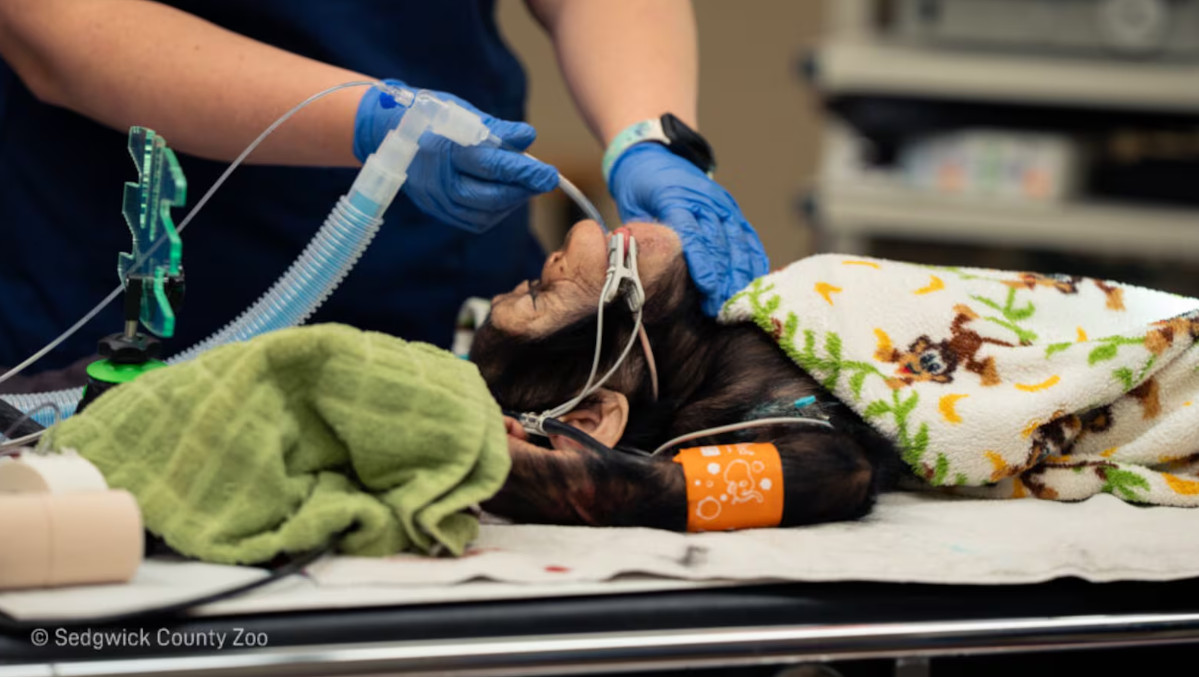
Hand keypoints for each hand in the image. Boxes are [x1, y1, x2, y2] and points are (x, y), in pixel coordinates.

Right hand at [354, 79, 557, 232]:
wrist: (388, 132)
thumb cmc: (431, 116)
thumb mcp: (462, 112)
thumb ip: (497, 130)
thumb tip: (528, 138)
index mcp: (442, 149)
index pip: (490, 165)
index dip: (523, 171)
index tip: (550, 174)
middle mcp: (436, 180)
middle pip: (488, 196)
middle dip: (522, 189)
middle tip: (545, 179)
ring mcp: (434, 200)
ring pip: (483, 213)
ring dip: (512, 201)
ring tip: (526, 184)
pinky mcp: (436, 210)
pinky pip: (473, 221)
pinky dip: (496, 211)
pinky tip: (507, 196)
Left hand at [608, 143, 768, 316]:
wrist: (657, 154)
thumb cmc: (640, 186)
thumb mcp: (630, 206)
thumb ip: (638, 236)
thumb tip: (638, 271)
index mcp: (674, 196)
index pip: (691, 233)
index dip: (701, 261)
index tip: (707, 285)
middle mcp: (703, 199)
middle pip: (718, 242)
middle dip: (721, 277)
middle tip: (719, 307)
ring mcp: (721, 203)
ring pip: (737, 240)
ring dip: (738, 273)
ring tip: (735, 301)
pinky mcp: (731, 208)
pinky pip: (747, 235)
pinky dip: (753, 258)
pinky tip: (754, 280)